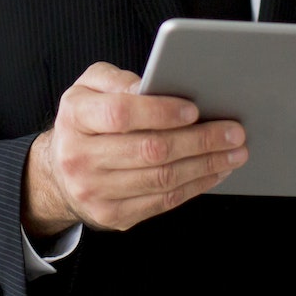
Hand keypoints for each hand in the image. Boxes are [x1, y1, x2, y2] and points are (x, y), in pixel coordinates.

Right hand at [23, 62, 247, 235]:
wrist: (60, 171)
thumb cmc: (86, 120)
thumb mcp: (89, 86)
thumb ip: (117, 80)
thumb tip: (151, 86)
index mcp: (75, 117)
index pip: (120, 115)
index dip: (159, 112)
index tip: (194, 110)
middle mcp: (80, 158)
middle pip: (149, 150)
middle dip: (199, 141)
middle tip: (234, 131)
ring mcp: (96, 192)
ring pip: (162, 179)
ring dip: (205, 165)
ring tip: (234, 152)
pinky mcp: (113, 215)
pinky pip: (162, 202)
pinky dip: (195, 186)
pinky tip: (215, 172)